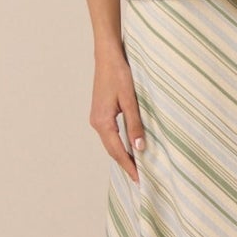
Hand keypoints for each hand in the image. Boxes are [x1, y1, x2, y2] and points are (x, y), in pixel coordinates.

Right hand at [90, 46, 146, 183]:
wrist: (107, 56)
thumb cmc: (119, 74)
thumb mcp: (130, 100)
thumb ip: (135, 124)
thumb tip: (139, 148)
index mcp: (102, 122)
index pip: (117, 151)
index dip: (129, 166)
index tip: (139, 180)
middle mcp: (96, 123)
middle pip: (112, 150)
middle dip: (125, 164)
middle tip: (140, 178)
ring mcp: (97, 118)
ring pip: (110, 143)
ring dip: (122, 155)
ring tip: (136, 166)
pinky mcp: (100, 113)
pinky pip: (110, 135)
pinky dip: (119, 144)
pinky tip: (128, 147)